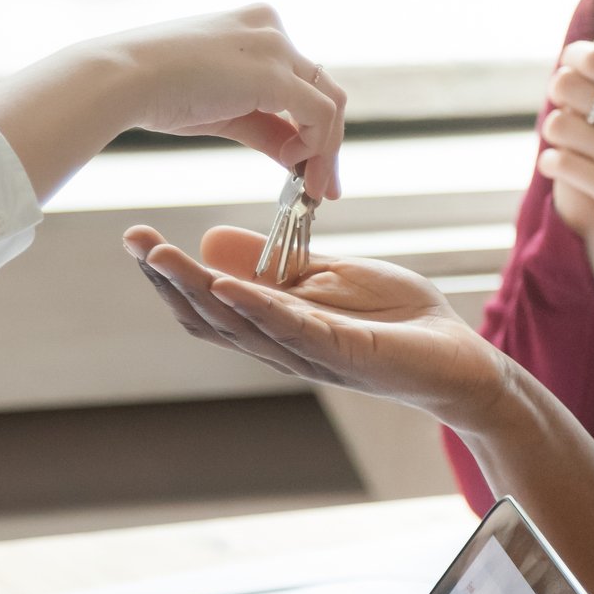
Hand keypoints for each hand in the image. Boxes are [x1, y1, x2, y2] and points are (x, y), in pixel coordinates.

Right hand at [100, 4, 347, 198]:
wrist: (120, 80)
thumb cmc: (155, 92)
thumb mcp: (222, 110)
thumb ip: (263, 126)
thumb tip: (295, 157)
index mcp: (256, 25)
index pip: (300, 80)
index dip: (310, 127)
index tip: (307, 169)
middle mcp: (272, 27)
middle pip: (321, 89)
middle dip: (327, 143)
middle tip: (323, 188)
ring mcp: (276, 47)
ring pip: (330, 102)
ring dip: (327, 151)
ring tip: (312, 190)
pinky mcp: (275, 74)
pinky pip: (321, 115)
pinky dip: (318, 148)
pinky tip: (295, 171)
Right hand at [123, 225, 522, 433]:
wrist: (459, 354)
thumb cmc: (397, 317)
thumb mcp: (328, 276)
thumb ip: (275, 264)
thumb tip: (212, 240)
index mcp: (276, 324)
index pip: (210, 303)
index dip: (172, 275)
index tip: (137, 239)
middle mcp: (283, 344)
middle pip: (212, 318)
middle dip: (170, 280)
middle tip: (134, 241)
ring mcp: (312, 352)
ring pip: (242, 325)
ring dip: (199, 290)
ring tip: (163, 257)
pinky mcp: (346, 354)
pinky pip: (295, 331)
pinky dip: (259, 307)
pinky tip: (229, 284)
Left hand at [542, 22, 593, 236]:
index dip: (583, 62)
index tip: (589, 76)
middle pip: (568, 84)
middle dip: (561, 90)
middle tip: (568, 103)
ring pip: (558, 124)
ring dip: (556, 128)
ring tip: (565, 137)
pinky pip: (559, 164)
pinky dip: (553, 163)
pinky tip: (562, 166)